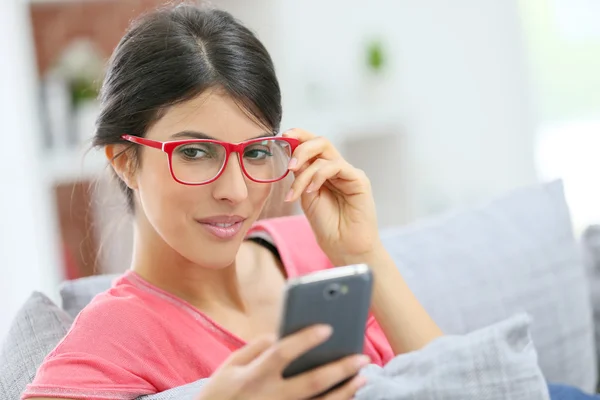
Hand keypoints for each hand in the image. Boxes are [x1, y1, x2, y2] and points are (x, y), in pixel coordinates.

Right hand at [196, 325, 368, 399]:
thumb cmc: (220, 394)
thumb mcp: (229, 367)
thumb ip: (255, 348)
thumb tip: (281, 335)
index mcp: (254, 376)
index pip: (282, 353)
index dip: (305, 339)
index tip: (327, 327)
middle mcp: (270, 397)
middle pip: (312, 382)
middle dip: (340, 369)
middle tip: (362, 357)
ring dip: (345, 391)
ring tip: (363, 377)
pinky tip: (347, 395)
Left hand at [283, 129, 381, 265]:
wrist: (344, 247)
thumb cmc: (327, 225)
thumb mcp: (306, 196)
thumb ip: (300, 176)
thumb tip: (290, 156)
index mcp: (324, 170)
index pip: (312, 145)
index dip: (298, 137)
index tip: (281, 138)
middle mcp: (337, 167)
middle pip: (320, 142)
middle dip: (300, 147)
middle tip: (288, 164)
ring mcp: (349, 172)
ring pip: (325, 153)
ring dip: (304, 170)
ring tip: (295, 192)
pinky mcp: (359, 179)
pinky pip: (336, 166)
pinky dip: (319, 176)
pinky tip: (311, 191)